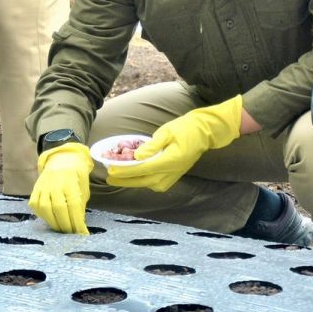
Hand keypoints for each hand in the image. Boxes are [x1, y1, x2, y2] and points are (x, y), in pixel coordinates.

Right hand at [28, 143, 92, 233]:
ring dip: (54, 223)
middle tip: (72, 234)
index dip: (77, 220)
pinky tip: (51, 221)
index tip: (82, 233)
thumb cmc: (76, 176)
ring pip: (45, 208)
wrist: (61, 161)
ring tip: (62, 230)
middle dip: (66, 224)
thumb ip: (80, 204)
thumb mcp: (82, 187)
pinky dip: (43, 216)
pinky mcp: (34, 190)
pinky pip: (36, 206)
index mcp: (70, 180)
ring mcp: (42, 186)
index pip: (73, 204)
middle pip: (59, 208)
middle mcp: (54, 183)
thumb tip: (78, 224)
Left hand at [107, 95, 242, 191]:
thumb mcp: (167, 132)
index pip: (141, 169)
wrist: (204, 133)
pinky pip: (152, 182)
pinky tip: (131, 174)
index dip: (124, 171)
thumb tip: (136, 156)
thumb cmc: (185, 128)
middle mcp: (170, 173)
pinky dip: (141, 179)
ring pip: (146, 183)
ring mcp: (172, 177)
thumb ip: (152, 145)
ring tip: (116, 175)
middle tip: (108, 176)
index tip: (110, 169)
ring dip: (131, 180)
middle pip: (141, 180)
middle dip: (124, 179)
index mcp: (169, 161)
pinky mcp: (172, 178)